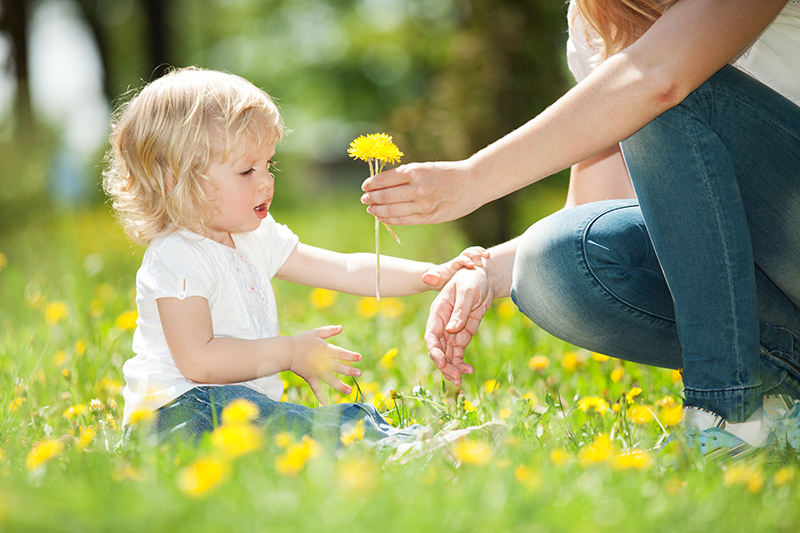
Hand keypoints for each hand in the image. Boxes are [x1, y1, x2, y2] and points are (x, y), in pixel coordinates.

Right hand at [289, 325, 361, 404]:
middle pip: (339, 368)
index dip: (351, 356)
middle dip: (350, 371)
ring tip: (349, 391)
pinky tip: (326, 403)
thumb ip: (329, 331)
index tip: (359, 358)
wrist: (286, 352)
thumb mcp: (316, 333)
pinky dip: (320, 396)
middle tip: (359, 373)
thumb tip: (341, 328)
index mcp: (325, 349)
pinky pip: (316, 388)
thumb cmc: (301, 341)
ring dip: (340, 386)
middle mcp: (322, 361)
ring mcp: (316, 371)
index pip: (341, 353)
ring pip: (330, 380)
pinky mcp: (310, 377)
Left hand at [360, 160, 483, 225]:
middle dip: (371, 198)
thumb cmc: (446, 173)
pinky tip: (382, 217)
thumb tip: (381, 184)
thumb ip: (405, 176)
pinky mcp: (429, 217)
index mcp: (415, 172)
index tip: (365, 186)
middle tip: (364, 198)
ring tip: (371, 209)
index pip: (384, 180)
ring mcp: (423, 205)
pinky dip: (390, 219)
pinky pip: (403, 221)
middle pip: (385, 196)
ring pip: (391, 211)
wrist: (472, 183)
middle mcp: (417, 189)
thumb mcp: (425, 167)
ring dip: (377, 210)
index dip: (371, 184)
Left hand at [422, 246, 490, 289]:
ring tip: (488, 255)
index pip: (459, 260)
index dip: (465, 261)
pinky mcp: (473, 265)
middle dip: (474, 254)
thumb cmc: (439, 281)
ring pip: (475, 252)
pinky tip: (490, 259)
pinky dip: (485, 256)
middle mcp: (461, 261)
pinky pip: (480, 258)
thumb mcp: (435, 281)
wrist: (441, 278)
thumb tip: (425, 277)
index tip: (471, 265)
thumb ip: (432, 279)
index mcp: (453, 265)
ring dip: (481, 252)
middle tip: (481, 261)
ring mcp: (467, 262)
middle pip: (468, 252)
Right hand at [425, 267, 494, 384]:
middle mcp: (442, 323)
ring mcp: (451, 331)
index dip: (434, 350)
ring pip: (447, 354)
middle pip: (438, 349)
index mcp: (438, 311)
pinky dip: (461, 363)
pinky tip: (469, 371)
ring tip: (461, 380)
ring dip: (452, 368)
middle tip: (455, 378)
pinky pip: (458, 353)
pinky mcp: (462, 335)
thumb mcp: (468, 291)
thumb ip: (460, 310)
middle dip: (444, 365)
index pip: (431, 335)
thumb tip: (451, 329)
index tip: (441, 362)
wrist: (484, 277)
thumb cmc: (472, 278)